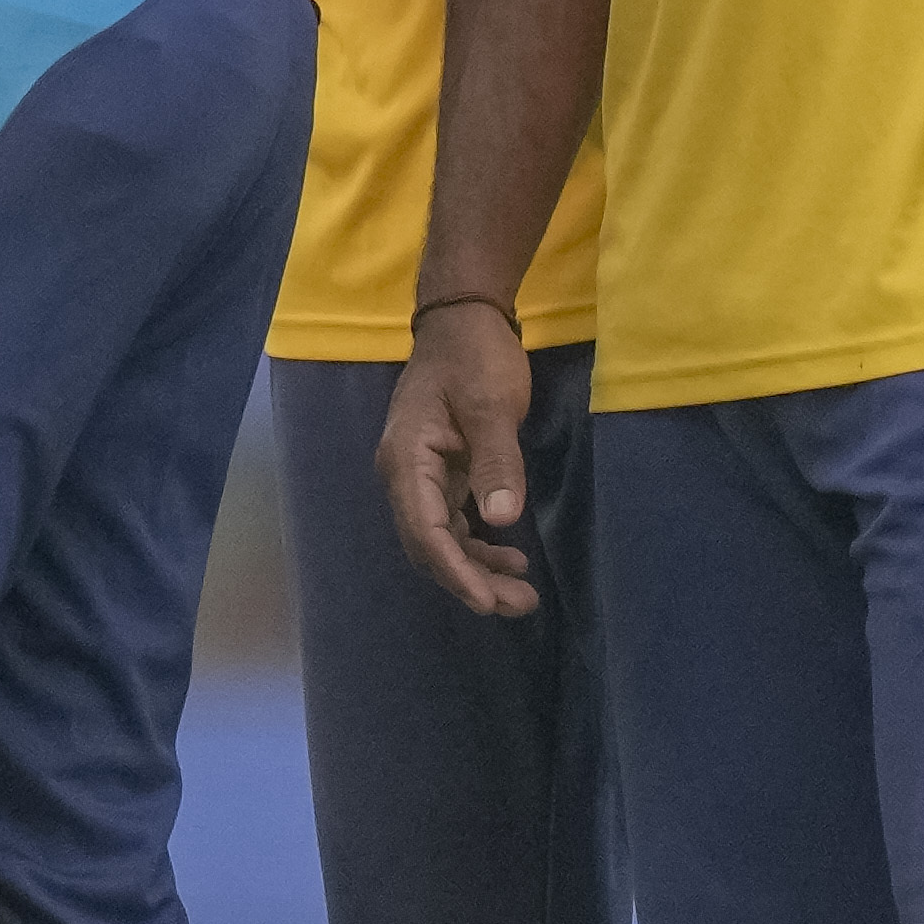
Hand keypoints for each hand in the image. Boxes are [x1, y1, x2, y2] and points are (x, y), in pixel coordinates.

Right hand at [380, 302, 544, 617]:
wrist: (463, 318)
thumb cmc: (475, 356)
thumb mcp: (491, 405)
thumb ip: (496, 462)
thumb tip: (502, 520)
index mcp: (406, 459)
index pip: (424, 530)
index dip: (455, 571)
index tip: (487, 602)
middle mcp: (403, 474)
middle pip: (428, 545)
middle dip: (469, 580)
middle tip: (519, 605)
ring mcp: (419, 475)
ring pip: (440, 539)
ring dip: (475, 569)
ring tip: (520, 592)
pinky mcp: (438, 472)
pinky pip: (450, 523)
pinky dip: (476, 545)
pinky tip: (507, 555)